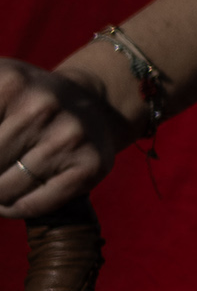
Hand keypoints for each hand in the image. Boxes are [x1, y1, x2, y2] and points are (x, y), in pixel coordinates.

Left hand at [0, 57, 126, 221]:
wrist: (92, 102)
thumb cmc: (22, 103)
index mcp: (7, 81)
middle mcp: (42, 105)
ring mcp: (70, 136)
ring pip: (2, 191)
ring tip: (0, 183)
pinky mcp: (91, 164)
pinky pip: (31, 205)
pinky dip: (14, 209)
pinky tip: (14, 198)